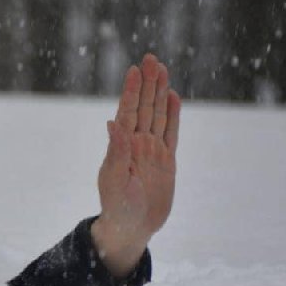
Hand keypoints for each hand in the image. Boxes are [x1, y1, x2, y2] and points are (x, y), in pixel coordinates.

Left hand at [91, 54, 180, 277]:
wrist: (132, 226)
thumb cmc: (118, 206)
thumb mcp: (115, 179)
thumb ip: (116, 152)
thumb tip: (112, 123)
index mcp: (122, 145)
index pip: (128, 112)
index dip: (131, 91)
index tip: (134, 69)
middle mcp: (137, 143)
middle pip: (144, 107)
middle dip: (147, 83)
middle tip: (150, 58)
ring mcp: (152, 149)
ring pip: (158, 114)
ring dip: (160, 92)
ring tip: (161, 69)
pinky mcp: (167, 160)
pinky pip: (171, 132)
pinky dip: (173, 115)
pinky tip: (173, 97)